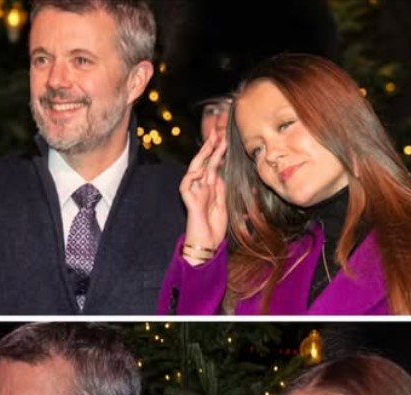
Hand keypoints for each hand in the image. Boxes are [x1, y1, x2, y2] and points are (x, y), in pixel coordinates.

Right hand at [179, 128, 227, 264]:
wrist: (207, 246)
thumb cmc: (214, 230)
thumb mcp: (223, 206)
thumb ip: (220, 190)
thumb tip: (219, 173)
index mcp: (210, 189)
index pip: (213, 166)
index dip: (217, 152)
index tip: (224, 138)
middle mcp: (201, 189)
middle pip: (204, 163)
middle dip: (210, 147)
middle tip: (217, 132)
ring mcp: (195, 194)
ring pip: (195, 170)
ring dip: (202, 156)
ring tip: (211, 143)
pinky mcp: (190, 203)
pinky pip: (186, 186)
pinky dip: (192, 177)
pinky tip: (200, 171)